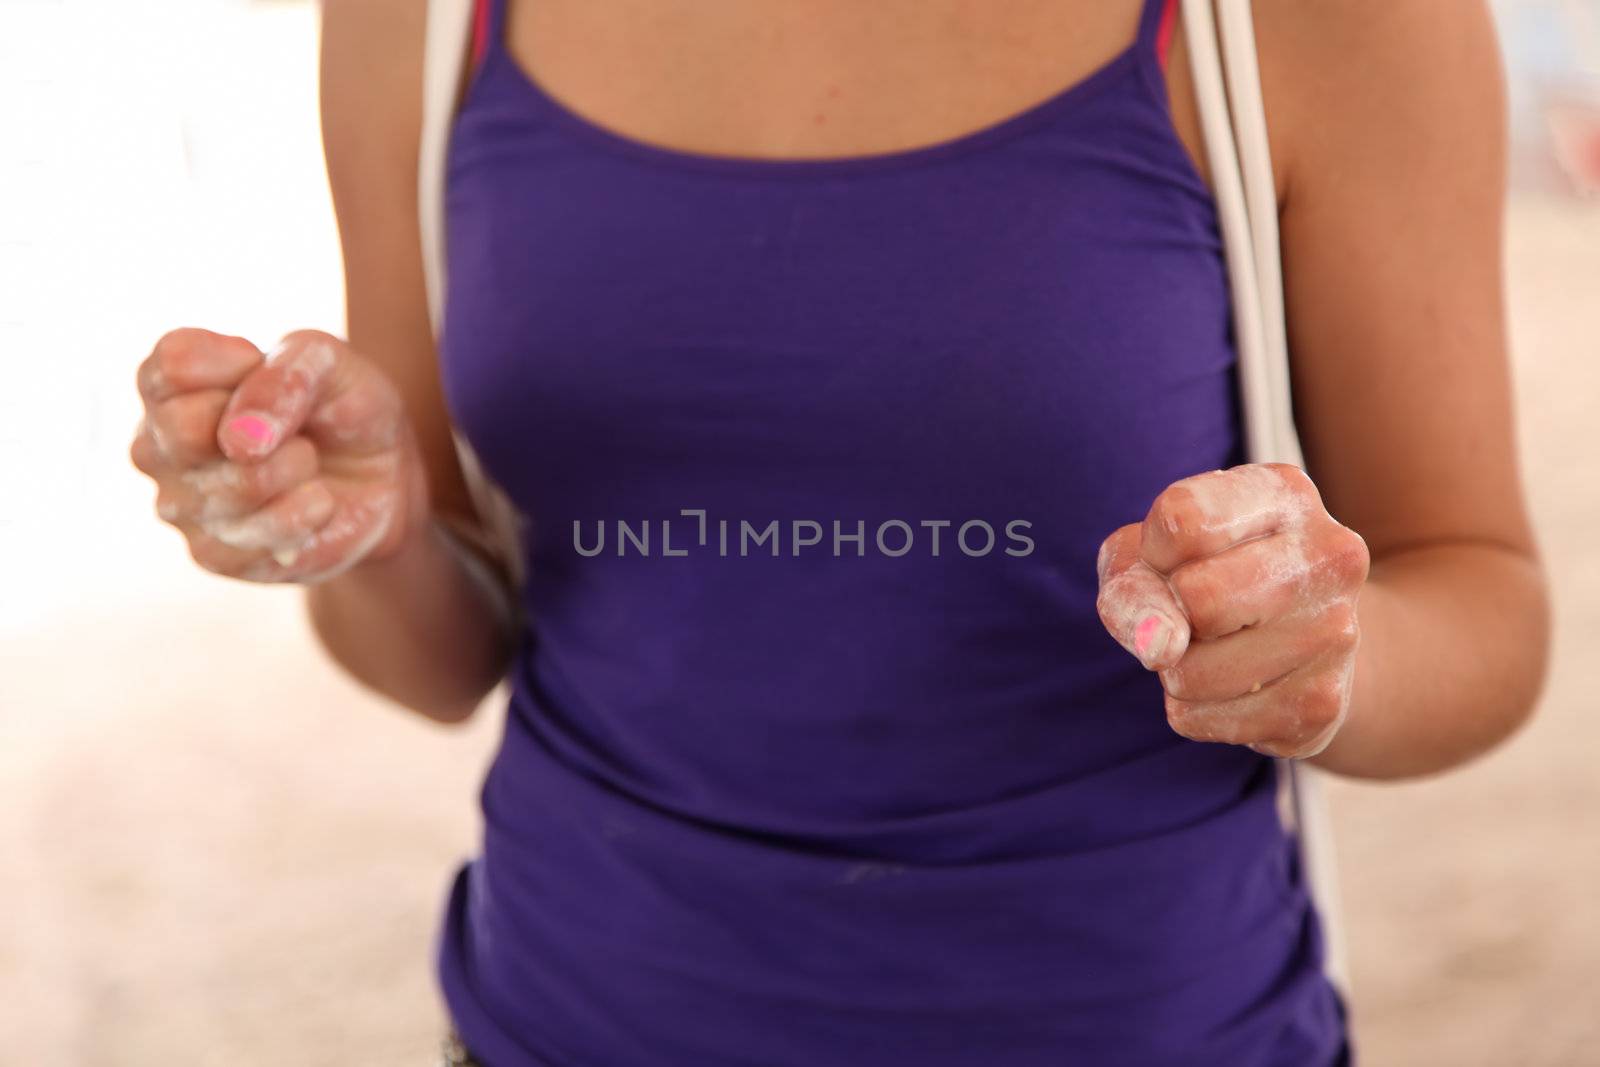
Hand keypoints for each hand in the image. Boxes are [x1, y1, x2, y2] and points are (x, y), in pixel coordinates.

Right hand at [129, 327, 430, 583]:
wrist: (380, 477)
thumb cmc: (340, 406)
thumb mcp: (328, 364)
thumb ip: (285, 376)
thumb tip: (238, 437)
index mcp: (170, 385)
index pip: (172, 366)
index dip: (236, 366)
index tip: (270, 370)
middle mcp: (157, 445)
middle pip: (184, 429)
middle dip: (268, 428)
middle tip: (299, 429)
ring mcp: (178, 504)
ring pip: (228, 489)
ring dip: (295, 473)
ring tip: (311, 466)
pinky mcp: (211, 554)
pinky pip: (247, 541)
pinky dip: (302, 519)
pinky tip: (316, 505)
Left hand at [1095, 463, 1369, 758]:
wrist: (1305, 640)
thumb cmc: (1203, 576)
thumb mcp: (1147, 556)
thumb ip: (1130, 585)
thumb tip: (1160, 646)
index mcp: (1285, 493)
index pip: (1182, 520)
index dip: (1151, 552)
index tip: (1172, 558)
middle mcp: (1328, 556)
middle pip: (1198, 598)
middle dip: (1170, 615)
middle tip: (1195, 612)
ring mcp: (1336, 633)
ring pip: (1189, 672)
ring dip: (1176, 670)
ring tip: (1218, 648)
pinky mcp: (1322, 705)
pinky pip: (1200, 719)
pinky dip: (1195, 709)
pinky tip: (1235, 686)